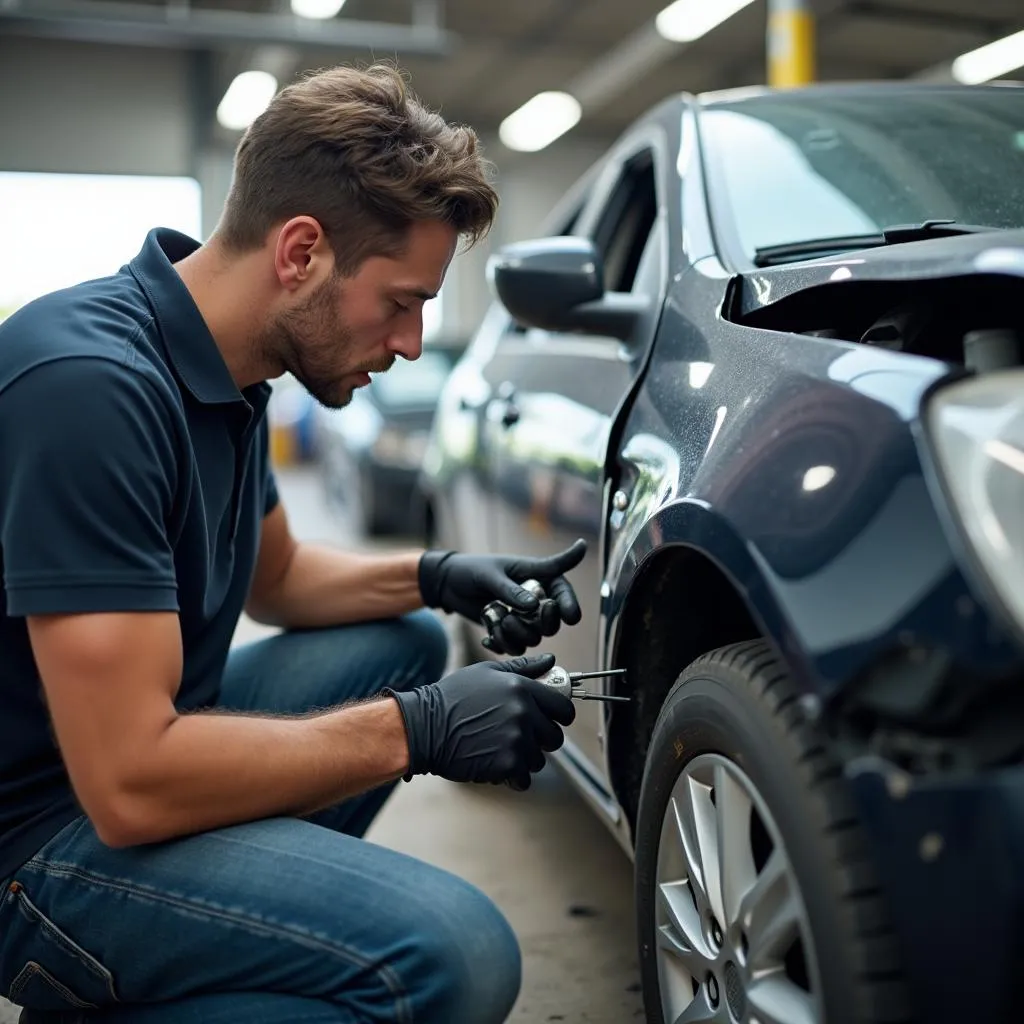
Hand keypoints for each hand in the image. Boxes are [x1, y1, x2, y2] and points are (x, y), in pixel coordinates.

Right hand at [383, 654, 575, 790]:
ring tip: (498, 749)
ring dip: (524, 759)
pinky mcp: (506, 765)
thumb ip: (524, 668)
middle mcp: (524, 713)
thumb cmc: (452, 697)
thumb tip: (551, 661)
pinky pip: (524, 778)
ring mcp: (516, 740)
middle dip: (540, 740)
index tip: (549, 720)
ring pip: (539, 760)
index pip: (563, 708)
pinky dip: (512, 777)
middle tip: (517, 736)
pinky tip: (493, 764)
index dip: (559, 716)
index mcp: (522, 688)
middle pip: (555, 737)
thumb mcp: (487, 673)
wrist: (424, 727)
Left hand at [418, 539, 586, 654]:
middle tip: (520, 615)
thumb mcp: (490, 575)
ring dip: (516, 634)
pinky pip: (515, 648)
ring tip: (498, 620)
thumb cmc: (472, 570)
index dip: (570, 604)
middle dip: (541, 625)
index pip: (562, 591)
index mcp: (537, 577)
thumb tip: (533, 606)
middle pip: (552, 622)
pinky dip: (502, 644)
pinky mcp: (508, 632)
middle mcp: (534, 600)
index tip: (571, 617)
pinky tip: (488, 636)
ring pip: (533, 638)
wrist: (448, 584)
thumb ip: (511, 590)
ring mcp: (522, 619)